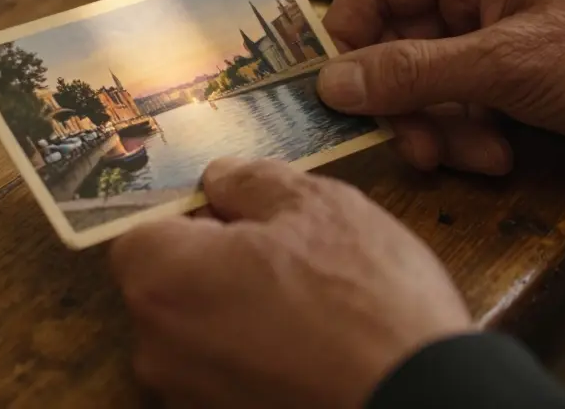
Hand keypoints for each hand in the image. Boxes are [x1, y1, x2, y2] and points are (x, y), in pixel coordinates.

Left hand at [110, 158, 472, 407]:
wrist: (422, 400)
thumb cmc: (366, 302)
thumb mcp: (316, 206)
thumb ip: (250, 181)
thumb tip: (220, 178)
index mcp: (164, 279)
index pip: (142, 232)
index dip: (191, 217)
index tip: (241, 217)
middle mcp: (158, 347)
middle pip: (166, 286)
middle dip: (213, 265)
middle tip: (287, 258)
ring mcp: (187, 397)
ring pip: (198, 333)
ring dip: (238, 312)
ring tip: (311, 307)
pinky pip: (226, 374)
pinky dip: (257, 358)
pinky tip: (312, 348)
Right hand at [316, 0, 564, 174]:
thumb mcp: (507, 64)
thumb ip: (413, 73)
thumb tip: (330, 83)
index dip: (350, 39)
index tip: (340, 93)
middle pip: (397, 47)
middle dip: (406, 102)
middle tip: (417, 147)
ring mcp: (495, 41)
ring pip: (426, 87)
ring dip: (441, 128)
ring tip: (479, 155)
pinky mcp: (513, 84)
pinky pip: (461, 110)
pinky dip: (471, 137)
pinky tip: (502, 155)